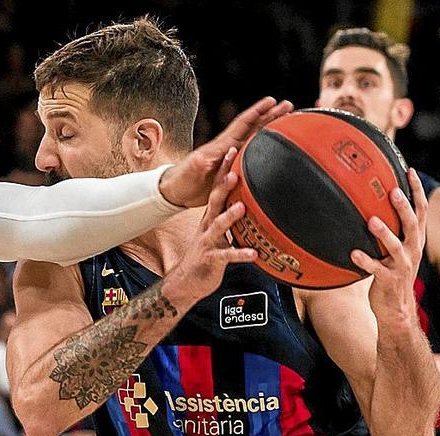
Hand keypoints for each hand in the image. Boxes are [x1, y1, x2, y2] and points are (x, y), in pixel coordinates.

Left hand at [160, 97, 293, 206]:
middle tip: (289, 105)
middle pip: (253, 128)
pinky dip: (266, 149)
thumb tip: (201, 160)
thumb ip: (195, 166)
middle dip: (270, 116)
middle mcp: (228, 149)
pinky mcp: (233, 169)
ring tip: (288, 120)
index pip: (241, 125)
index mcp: (220, 147)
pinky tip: (276, 148)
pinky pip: (253, 156)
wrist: (176, 192)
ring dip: (271, 129)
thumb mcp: (188, 173)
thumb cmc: (181, 181)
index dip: (256, 112)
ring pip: (255, 140)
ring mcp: (231, 158)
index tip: (271, 100)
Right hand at [162, 148, 257, 305]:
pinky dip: (240, 254)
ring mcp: (208, 242)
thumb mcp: (218, 232)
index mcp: (210, 217)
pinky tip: (253, 254)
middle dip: (224, 185)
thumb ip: (231, 218)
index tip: (233, 151)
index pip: (216, 189)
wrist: (186, 281)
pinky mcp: (211, 260)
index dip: (224, 170)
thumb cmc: (207, 255)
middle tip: (235, 170)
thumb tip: (250, 202)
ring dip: (230, 216)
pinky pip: (226, 256)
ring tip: (242, 207)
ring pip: (218, 226)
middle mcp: (208, 226)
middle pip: (215, 201)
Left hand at [351, 169, 427, 325]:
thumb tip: (368, 207)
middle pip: (411, 224)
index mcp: (414, 240)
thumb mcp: (394, 251)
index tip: (408, 171)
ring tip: (371, 221)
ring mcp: (401, 266)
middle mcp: (412, 250)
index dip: (416, 191)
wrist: (396, 309)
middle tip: (392, 191)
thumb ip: (388, 231)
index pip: (420, 211)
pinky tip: (352, 253)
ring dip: (384, 233)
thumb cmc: (390, 275)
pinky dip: (365, 261)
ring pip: (396, 246)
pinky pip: (376, 269)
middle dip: (403, 207)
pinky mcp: (388, 281)